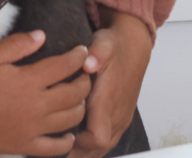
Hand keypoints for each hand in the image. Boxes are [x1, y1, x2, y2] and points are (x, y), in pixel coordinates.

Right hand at [0, 31, 90, 156]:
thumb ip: (17, 45)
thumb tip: (41, 36)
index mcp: (28, 81)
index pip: (64, 66)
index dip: (78, 56)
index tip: (82, 51)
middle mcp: (37, 105)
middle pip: (74, 93)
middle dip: (84, 81)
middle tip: (84, 75)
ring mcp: (33, 128)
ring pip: (70, 119)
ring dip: (79, 107)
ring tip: (77, 99)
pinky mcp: (26, 145)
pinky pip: (55, 147)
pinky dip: (66, 141)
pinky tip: (68, 134)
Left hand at [70, 12, 153, 157]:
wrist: (134, 46)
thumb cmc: (114, 47)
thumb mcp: (103, 44)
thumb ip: (96, 54)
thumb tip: (88, 62)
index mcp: (109, 101)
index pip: (97, 138)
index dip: (80, 143)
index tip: (64, 134)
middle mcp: (117, 114)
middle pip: (99, 149)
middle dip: (78, 151)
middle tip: (57, 145)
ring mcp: (121, 119)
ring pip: (104, 148)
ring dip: (85, 151)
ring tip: (65, 146)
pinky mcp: (121, 119)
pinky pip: (108, 141)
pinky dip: (93, 147)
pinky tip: (77, 141)